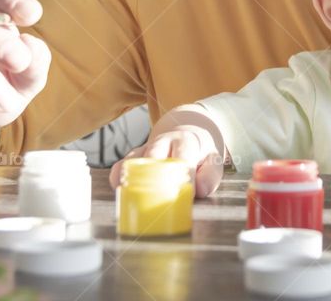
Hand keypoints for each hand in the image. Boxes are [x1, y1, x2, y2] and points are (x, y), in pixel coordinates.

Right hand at [109, 123, 223, 197]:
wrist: (187, 131)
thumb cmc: (200, 152)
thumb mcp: (213, 160)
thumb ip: (210, 176)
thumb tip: (198, 190)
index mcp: (186, 142)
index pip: (184, 158)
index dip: (186, 176)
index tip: (189, 194)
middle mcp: (163, 142)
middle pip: (154, 156)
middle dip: (155, 176)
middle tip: (158, 198)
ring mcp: (146, 148)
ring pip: (135, 159)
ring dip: (131, 176)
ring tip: (130, 194)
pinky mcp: (134, 157)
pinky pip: (122, 164)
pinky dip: (118, 176)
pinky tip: (119, 188)